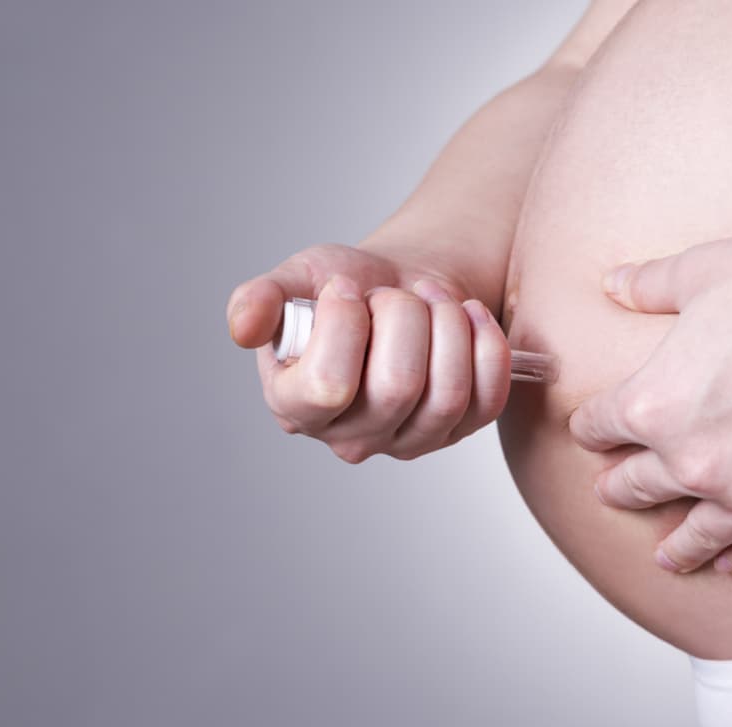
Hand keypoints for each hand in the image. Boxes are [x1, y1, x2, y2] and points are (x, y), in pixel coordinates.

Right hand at [227, 243, 510, 461]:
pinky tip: (470, 315)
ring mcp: (408, 442)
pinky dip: (487, 346)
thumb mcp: (298, 279)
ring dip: (448, 327)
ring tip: (432, 300)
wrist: (403, 286)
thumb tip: (243, 327)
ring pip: (448, 395)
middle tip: (394, 293)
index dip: (345, 324)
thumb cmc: (348, 286)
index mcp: (297, 405)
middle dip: (404, 316)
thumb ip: (262, 299)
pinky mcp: (458, 432)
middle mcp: (351, 437)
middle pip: (397, 387)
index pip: (328, 384)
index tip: (347, 288)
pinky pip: (488, 399)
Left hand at [568, 221, 731, 574]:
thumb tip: (613, 282)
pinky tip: (731, 563)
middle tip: (614, 492)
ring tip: (667, 557)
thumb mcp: (701, 272)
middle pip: (635, 485)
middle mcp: (691, 460)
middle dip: (619, 487)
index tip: (595, 431)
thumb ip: (648, 286)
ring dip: (675, 547)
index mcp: (653, 402)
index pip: (599, 428)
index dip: (593, 427)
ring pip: (694, 537)